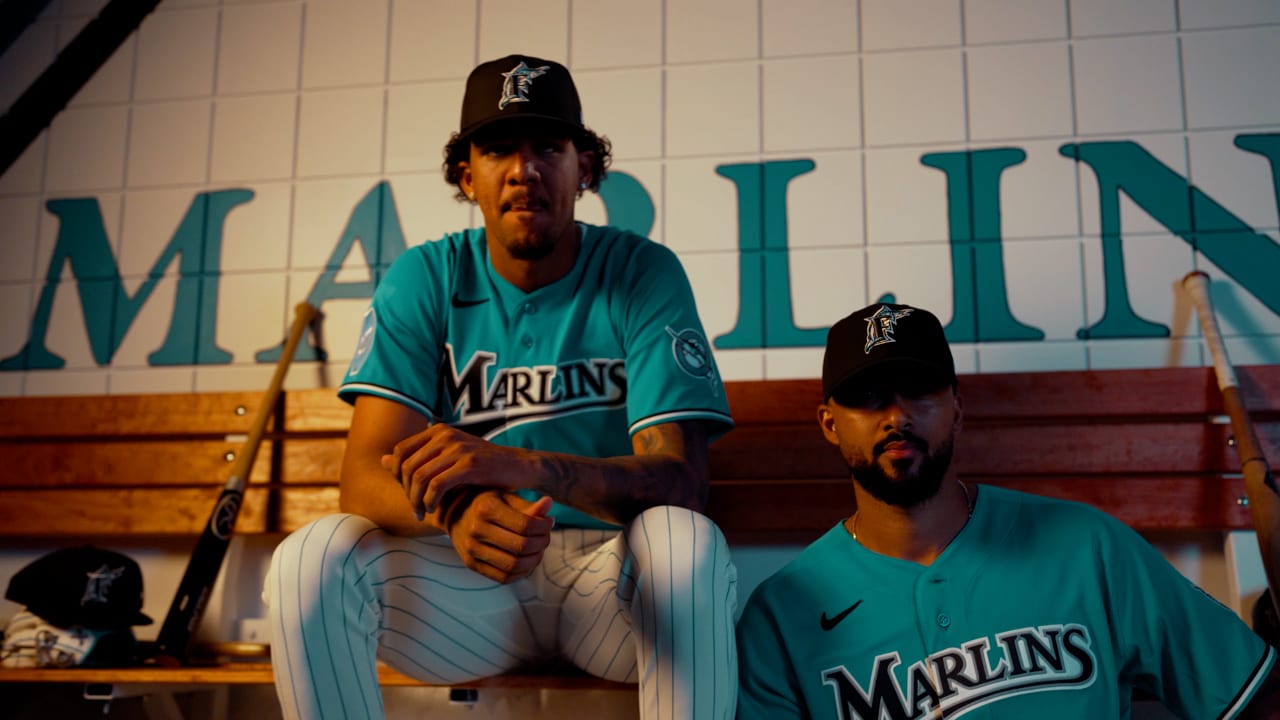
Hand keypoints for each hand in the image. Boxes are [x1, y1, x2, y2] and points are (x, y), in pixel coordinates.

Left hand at [381, 424, 537, 518]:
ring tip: (422, 513)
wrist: (522, 466)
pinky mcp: (469, 465)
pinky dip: (430, 501)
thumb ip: (418, 458)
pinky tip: (435, 510)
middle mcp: (446, 435)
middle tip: (415, 508)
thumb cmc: (485, 466)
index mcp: (439, 430)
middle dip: (406, 491)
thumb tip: (382, 460)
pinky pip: (437, 485)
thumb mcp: (450, 457)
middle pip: (407, 466)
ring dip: (416, 500)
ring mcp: (457, 448)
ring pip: (419, 477)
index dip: (396, 475)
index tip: (407, 493)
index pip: (400, 451)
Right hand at [446, 491, 553, 583]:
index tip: (550, 522)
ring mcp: (471, 549)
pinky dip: (521, 573)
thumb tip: (549, 504)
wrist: (453, 512)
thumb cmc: (487, 501)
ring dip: (534, 560)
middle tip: (546, 537)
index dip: (544, 526)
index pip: (526, 524)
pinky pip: (503, 577)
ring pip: (514, 565)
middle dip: (542, 543)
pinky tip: (528, 561)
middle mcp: (476, 529)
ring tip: (539, 550)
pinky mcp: (471, 564)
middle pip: (521, 546)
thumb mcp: (505, 497)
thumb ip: (527, 505)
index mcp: (486, 508)